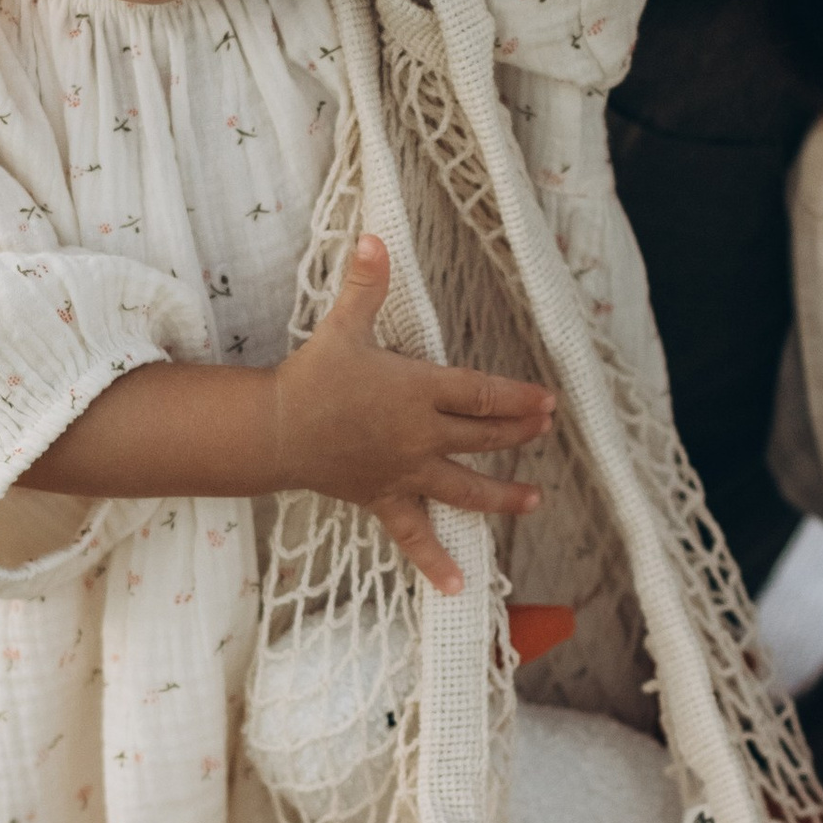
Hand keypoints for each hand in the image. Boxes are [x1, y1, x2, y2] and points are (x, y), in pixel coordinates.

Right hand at [271, 236, 554, 590]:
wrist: (272, 431)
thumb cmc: (311, 377)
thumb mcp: (342, 326)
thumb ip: (364, 284)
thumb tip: (374, 237)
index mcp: (418, 392)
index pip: (482, 394)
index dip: (519, 398)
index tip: (550, 402)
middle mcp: (420, 436)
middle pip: (483, 437)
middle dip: (520, 433)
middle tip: (547, 429)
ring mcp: (405, 472)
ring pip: (465, 488)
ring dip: (503, 497)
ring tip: (535, 501)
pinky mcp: (384, 499)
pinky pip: (414, 536)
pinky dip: (436, 561)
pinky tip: (460, 586)